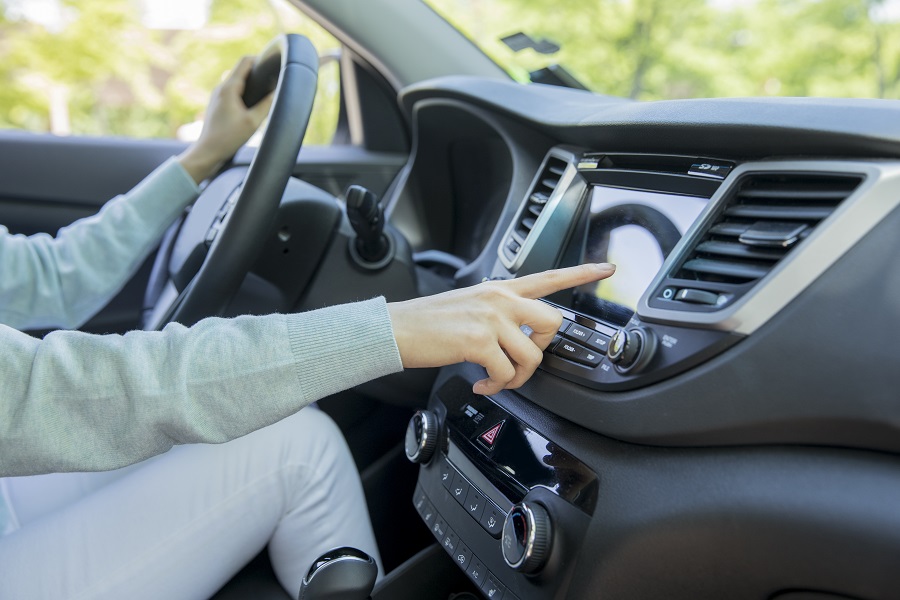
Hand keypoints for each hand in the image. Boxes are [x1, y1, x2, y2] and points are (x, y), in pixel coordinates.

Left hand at [177, 57, 274, 183]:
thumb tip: (277, 93)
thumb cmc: (229, 138)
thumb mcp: (253, 122)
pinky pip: (232, 92)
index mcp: (228, 88)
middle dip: (257, 73)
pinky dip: (244, 93)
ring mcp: (217, 96)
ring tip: (264, 93)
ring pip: (236, 82)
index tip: (272, 64)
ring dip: (250, 84)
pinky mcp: (217, 105)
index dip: (260, 59)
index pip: (245, 62)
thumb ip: (267, 105)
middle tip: (272, 80)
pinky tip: (252, 106)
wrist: (208, 152)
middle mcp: (221, 88)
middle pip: (241, 71)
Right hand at [387, 263, 615, 394]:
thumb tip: (516, 338)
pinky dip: (496, 386)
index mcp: (500, 289)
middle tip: (521, 361)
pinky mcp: (478, 340)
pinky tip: (481, 384)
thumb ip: (497, 313)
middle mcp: (500, 299)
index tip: (606, 268)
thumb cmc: (428, 322)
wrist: (396, 328)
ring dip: (516, 377)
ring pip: (532, 356)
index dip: (582, 273)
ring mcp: (490, 318)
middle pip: (553, 322)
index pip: (549, 276)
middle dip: (543, 349)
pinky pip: (505, 373)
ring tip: (496, 380)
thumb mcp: (469, 304)